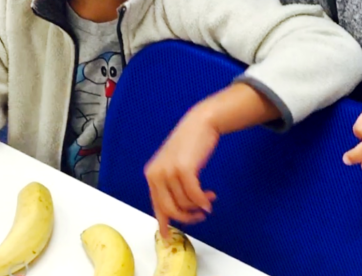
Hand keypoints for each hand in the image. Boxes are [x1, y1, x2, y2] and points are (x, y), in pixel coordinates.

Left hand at [145, 110, 218, 241]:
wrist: (201, 123)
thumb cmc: (190, 144)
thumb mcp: (175, 165)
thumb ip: (172, 185)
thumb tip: (178, 210)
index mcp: (152, 175)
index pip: (156, 205)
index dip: (163, 223)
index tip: (167, 237)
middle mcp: (156, 174)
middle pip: (170, 209)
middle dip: (187, 217)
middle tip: (200, 216)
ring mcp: (169, 171)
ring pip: (184, 203)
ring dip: (199, 205)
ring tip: (209, 197)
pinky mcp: (183, 169)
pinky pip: (193, 195)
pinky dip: (202, 201)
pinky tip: (210, 199)